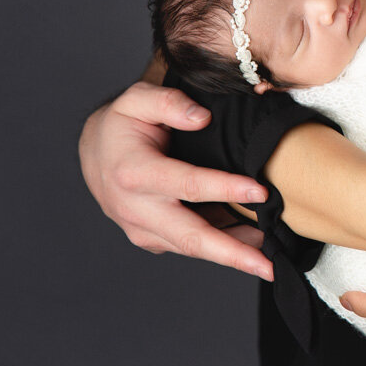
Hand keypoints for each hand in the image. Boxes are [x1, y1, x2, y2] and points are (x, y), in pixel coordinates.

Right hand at [78, 80, 272, 278]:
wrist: (96, 153)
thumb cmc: (122, 125)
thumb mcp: (137, 100)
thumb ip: (169, 103)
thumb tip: (201, 117)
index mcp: (135, 173)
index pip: (187, 185)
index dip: (225, 189)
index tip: (260, 192)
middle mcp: (137, 208)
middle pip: (190, 237)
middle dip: (232, 254)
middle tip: (268, 265)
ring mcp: (142, 229)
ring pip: (192, 248)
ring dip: (232, 256)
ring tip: (270, 260)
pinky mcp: (151, 238)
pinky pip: (189, 246)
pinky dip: (219, 249)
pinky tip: (250, 247)